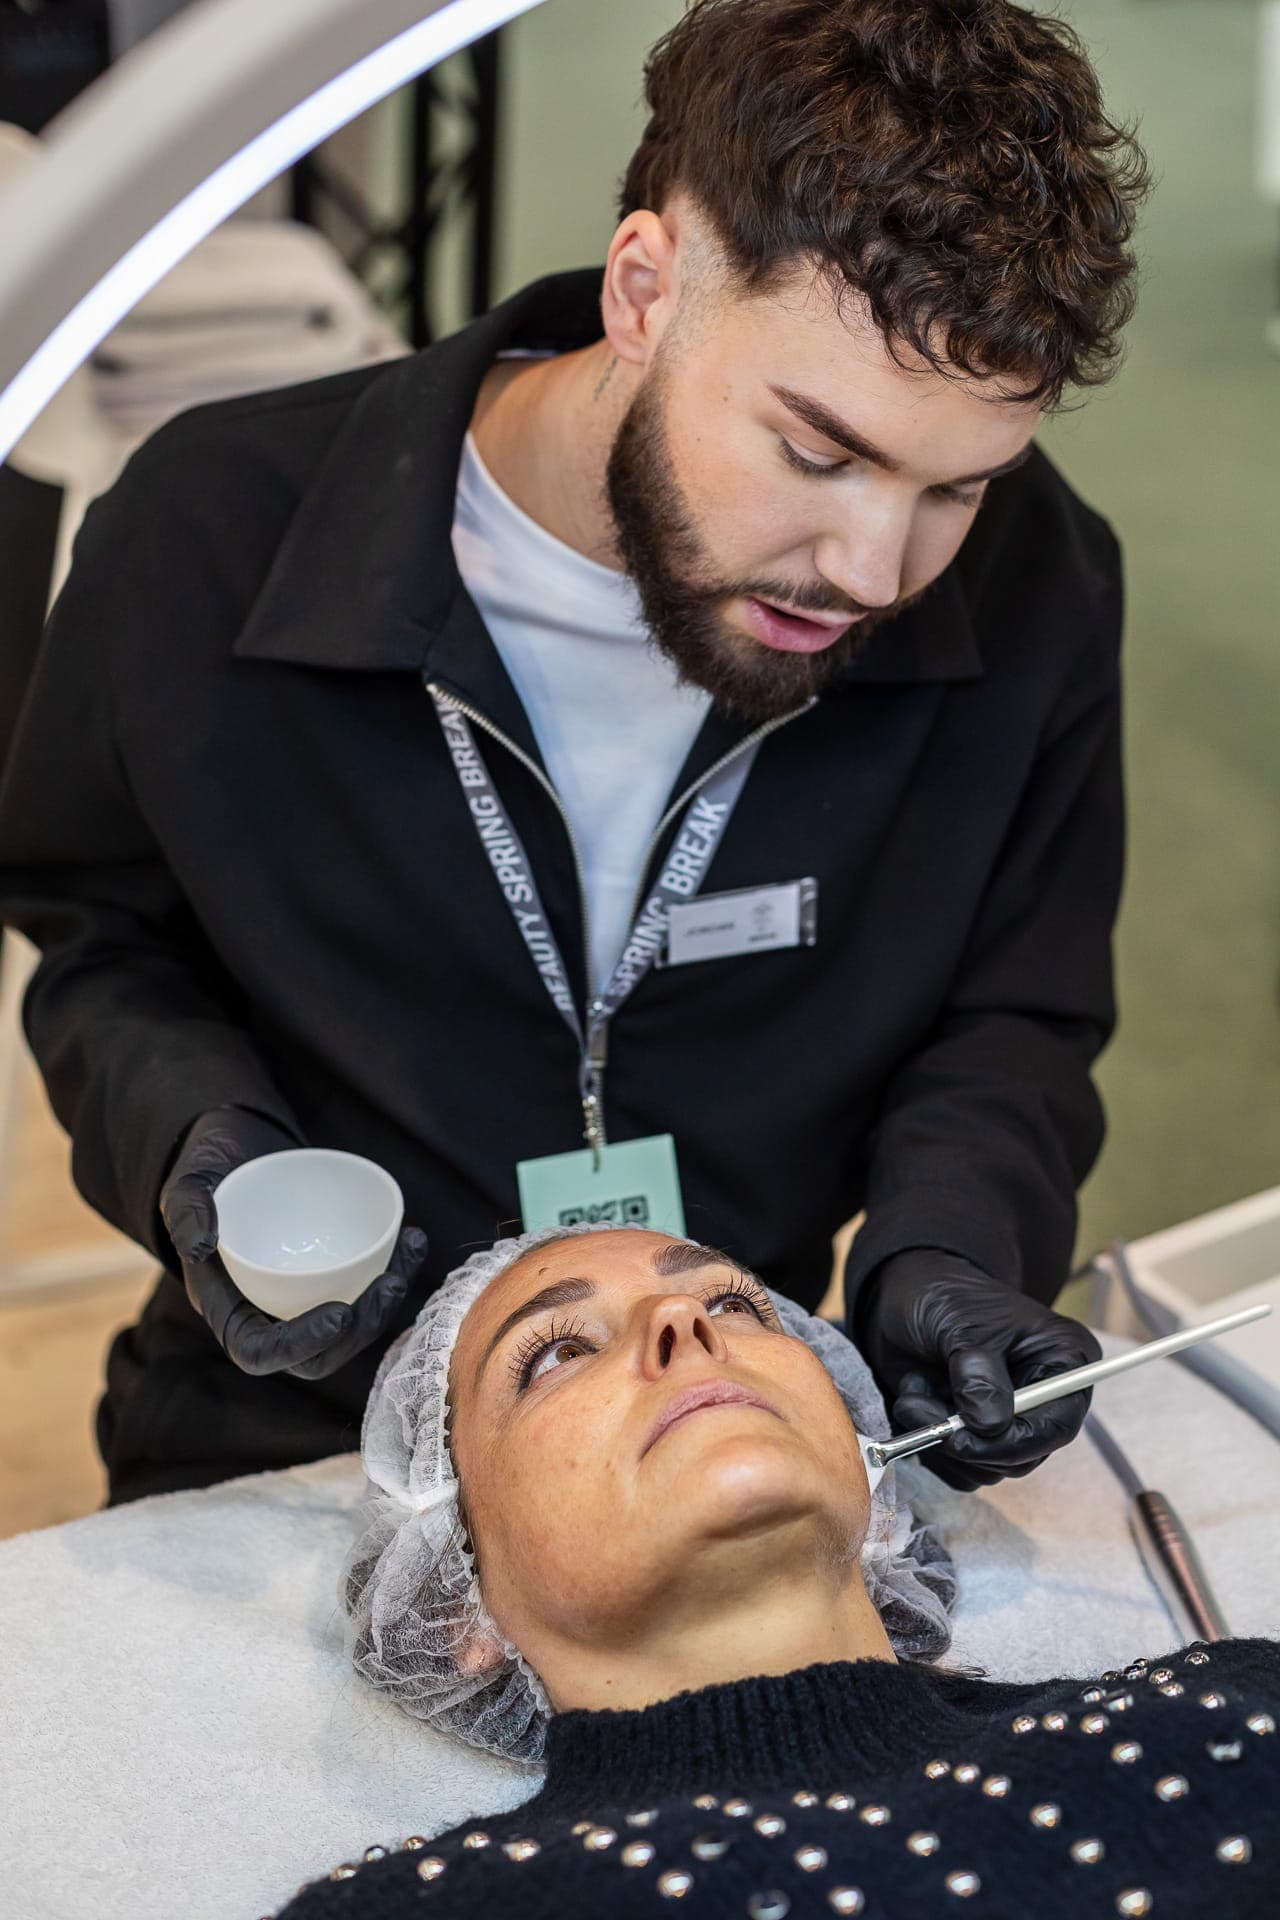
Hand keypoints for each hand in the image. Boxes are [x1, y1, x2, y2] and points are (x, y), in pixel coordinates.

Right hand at [159, 1106, 427, 1379]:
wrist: (241, 1143)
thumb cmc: (210, 1165)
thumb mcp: (188, 1179)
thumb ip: (187, 1210)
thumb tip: (204, 1245)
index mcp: (226, 1305)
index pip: (259, 1352)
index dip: (301, 1346)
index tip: (340, 1313)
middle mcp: (267, 1309)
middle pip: (317, 1354)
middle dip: (361, 1330)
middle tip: (391, 1285)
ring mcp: (302, 1293)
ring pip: (350, 1325)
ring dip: (386, 1303)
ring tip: (411, 1252)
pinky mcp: (330, 1270)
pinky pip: (364, 1286)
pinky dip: (393, 1267)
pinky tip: (413, 1237)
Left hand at [853, 1248, 1101, 1488]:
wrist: (900, 1296)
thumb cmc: (941, 1297)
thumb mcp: (960, 1325)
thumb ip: (977, 1374)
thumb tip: (988, 1426)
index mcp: (1062, 1361)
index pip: (1058, 1424)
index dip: (1015, 1442)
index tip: (964, 1440)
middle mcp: (1043, 1397)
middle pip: (1024, 1455)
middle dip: (969, 1444)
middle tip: (925, 1416)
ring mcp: (1008, 1419)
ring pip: (988, 1468)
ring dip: (942, 1439)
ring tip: (913, 1394)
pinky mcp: (975, 1434)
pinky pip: (959, 1469)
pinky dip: (929, 1442)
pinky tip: (913, 1400)